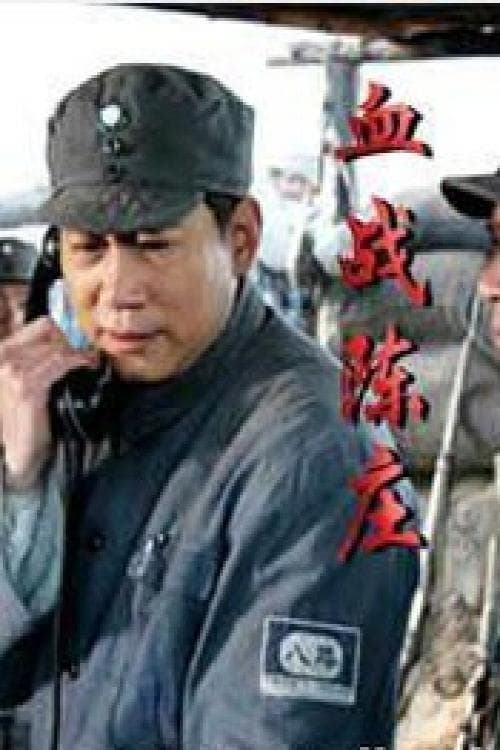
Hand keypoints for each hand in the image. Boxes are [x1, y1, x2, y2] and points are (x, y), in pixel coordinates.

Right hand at [0, 317, 98, 488]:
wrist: (20, 451)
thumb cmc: (25, 416)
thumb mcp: (27, 380)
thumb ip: (39, 358)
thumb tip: (66, 339)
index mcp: (3, 352)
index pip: (41, 325)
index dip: (64, 332)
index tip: (77, 344)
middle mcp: (4, 358)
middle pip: (49, 331)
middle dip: (72, 341)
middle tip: (86, 355)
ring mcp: (13, 374)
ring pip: (57, 347)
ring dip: (78, 353)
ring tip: (89, 361)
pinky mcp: (28, 389)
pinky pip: (59, 363)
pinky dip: (77, 361)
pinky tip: (87, 365)